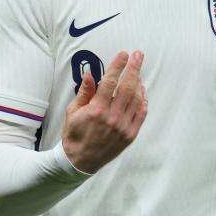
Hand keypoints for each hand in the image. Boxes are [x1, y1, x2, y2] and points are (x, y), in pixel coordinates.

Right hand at [62, 50, 147, 173]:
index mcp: (96, 110)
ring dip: (139, 82)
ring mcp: (123, 127)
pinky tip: (141, 90)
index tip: (123, 54)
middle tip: (138, 55)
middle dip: (134, 68)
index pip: (110, 82)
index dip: (118, 66)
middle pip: (127, 87)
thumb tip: (89, 74)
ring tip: (137, 72)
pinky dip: (143, 99)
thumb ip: (84, 92)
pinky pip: (141, 113)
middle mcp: (112, 117)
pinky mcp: (130, 135)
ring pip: (136, 99)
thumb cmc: (74, 134)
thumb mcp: (73, 111)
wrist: (80, 161)